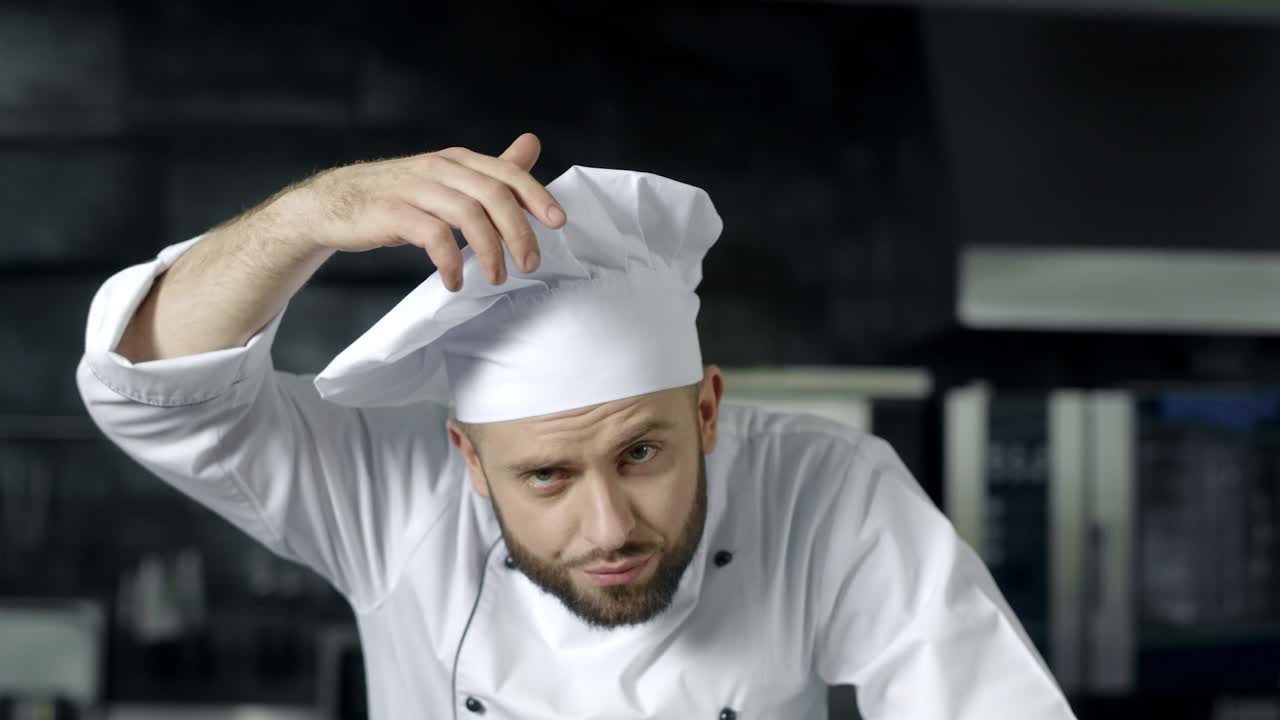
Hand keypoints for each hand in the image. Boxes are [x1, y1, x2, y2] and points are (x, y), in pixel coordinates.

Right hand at [279, 132, 563, 290]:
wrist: (331, 204)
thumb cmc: (399, 196)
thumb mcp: (448, 179)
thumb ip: (492, 169)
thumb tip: (532, 144)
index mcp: (458, 160)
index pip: (507, 174)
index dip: (536, 197)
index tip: (558, 223)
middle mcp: (439, 168)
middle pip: (494, 195)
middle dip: (519, 233)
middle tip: (530, 265)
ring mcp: (415, 188)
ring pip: (468, 215)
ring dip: (489, 251)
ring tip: (496, 278)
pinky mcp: (392, 212)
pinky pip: (433, 236)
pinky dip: (450, 262)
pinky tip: (455, 281)